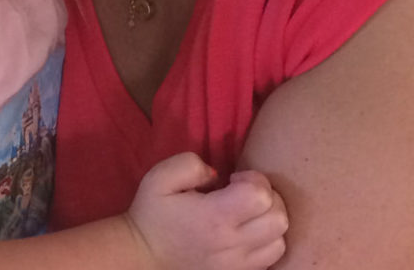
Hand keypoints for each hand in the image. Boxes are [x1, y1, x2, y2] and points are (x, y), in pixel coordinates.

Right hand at [127, 153, 286, 269]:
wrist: (143, 257)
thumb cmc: (152, 214)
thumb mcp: (159, 177)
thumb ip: (189, 164)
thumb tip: (217, 174)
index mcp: (214, 217)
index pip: (260, 196)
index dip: (254, 179)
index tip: (234, 178)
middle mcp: (232, 244)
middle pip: (278, 218)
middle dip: (268, 196)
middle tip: (244, 192)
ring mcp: (238, 265)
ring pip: (280, 240)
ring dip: (270, 220)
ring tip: (248, 212)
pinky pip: (271, 259)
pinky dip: (268, 242)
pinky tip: (249, 232)